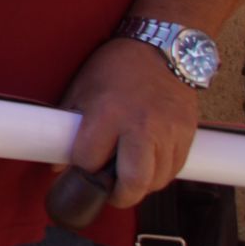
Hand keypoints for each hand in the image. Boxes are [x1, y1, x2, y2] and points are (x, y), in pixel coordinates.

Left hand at [60, 36, 200, 208]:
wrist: (161, 49)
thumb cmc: (117, 67)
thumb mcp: (82, 88)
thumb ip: (68, 126)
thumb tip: (57, 165)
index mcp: (108, 113)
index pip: (88, 160)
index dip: (80, 169)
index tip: (80, 169)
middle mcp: (140, 126)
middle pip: (133, 183)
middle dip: (118, 196)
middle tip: (109, 193)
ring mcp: (168, 132)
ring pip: (156, 181)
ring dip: (140, 185)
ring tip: (128, 174)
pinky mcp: (187, 135)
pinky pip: (174, 169)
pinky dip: (160, 173)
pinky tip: (147, 163)